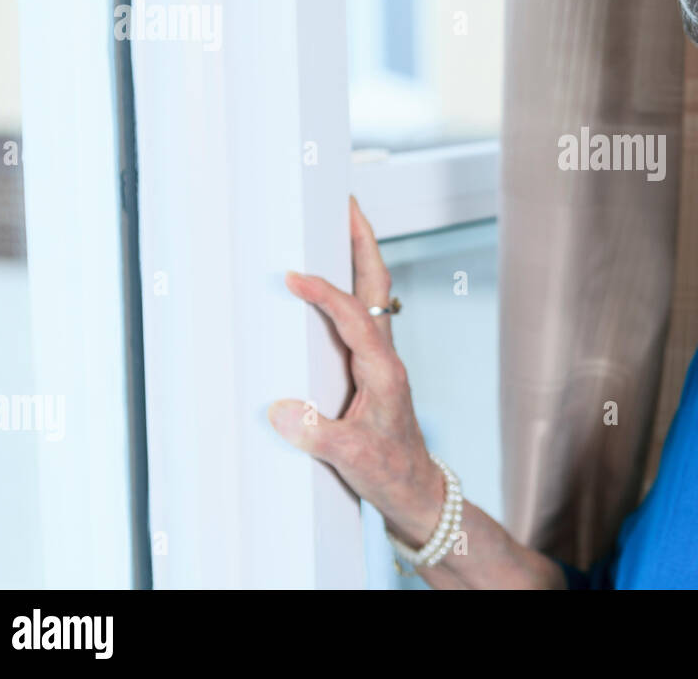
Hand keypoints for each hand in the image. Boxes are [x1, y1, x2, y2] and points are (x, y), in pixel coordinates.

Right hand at [269, 195, 442, 544]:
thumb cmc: (391, 473)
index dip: (325, 293)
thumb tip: (282, 409)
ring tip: (334, 228)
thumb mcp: (353, 457)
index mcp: (384, 370)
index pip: (354, 317)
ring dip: (356, 260)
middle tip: (345, 205)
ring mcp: (380, 360)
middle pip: (376, 287)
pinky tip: (325, 288)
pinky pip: (359, 317)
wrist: (415, 492)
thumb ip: (318, 433)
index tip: (294, 276)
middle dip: (361, 243)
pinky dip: (346, 290)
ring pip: (371, 298)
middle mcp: (385, 357)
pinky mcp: (371, 370)